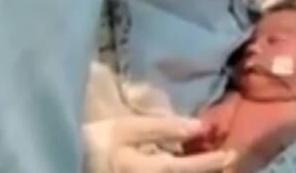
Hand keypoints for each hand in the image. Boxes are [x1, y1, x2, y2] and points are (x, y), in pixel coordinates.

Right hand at [84, 115, 236, 172]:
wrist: (64, 159)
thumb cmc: (93, 141)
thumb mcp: (124, 128)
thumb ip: (161, 127)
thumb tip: (197, 127)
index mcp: (147, 169)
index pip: (186, 167)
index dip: (210, 162)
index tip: (231, 154)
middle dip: (208, 172)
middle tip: (230, 162)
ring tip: (214, 164)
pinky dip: (180, 171)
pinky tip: (184, 166)